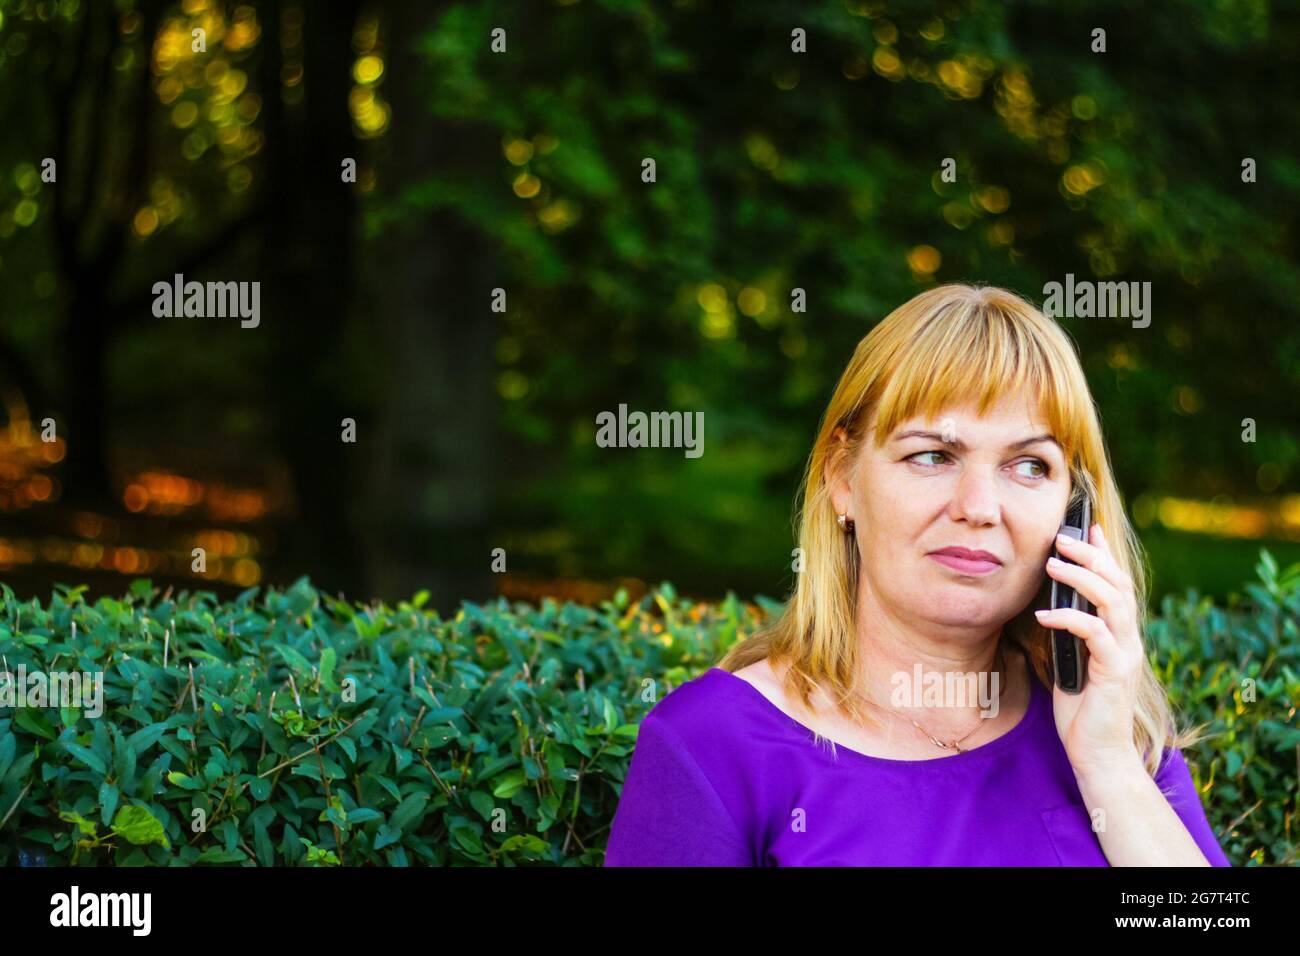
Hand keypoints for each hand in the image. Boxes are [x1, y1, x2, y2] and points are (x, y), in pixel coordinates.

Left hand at [1034, 523, 1145, 780]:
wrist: (1097, 753)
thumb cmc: (1080, 709)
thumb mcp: (1070, 661)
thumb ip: (1067, 634)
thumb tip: (1046, 605)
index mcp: (1118, 634)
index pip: (1116, 583)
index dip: (1103, 553)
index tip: (1086, 526)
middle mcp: (1128, 639)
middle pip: (1118, 583)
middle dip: (1092, 555)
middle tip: (1062, 535)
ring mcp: (1125, 654)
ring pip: (1112, 602)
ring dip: (1082, 577)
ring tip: (1053, 561)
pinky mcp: (1115, 672)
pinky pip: (1095, 634)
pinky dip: (1070, 618)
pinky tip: (1045, 613)